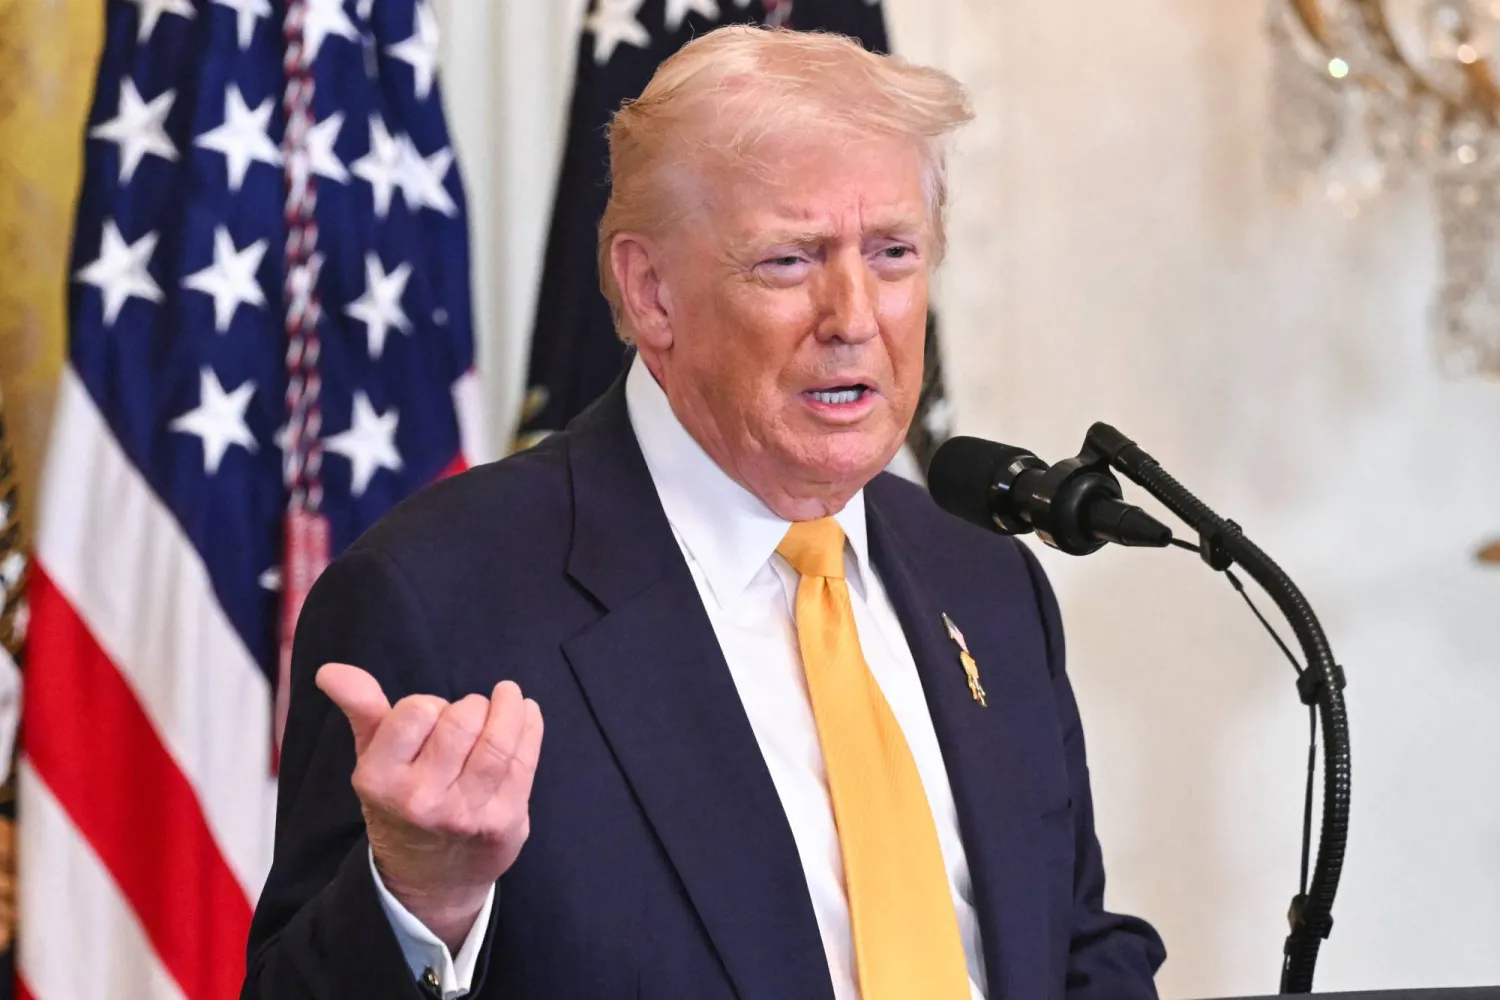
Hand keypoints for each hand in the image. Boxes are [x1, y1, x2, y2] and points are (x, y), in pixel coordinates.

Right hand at [316, 663, 543, 950]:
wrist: (429, 880)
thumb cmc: (400, 804)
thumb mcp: (373, 759)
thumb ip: (360, 709)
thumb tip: (332, 670)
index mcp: (380, 780)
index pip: (416, 711)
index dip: (430, 704)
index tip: (433, 714)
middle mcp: (420, 800)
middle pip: (462, 721)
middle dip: (471, 707)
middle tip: (470, 715)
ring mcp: (465, 814)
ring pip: (498, 740)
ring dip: (508, 708)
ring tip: (508, 697)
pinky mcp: (504, 822)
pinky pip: (525, 760)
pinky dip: (530, 725)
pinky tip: (526, 713)